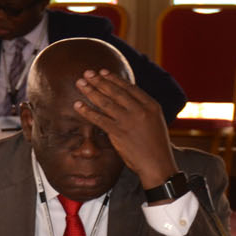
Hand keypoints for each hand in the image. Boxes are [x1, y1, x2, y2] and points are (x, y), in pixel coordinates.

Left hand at [72, 69, 178, 190]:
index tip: (103, 71)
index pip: (130, 88)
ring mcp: (129, 121)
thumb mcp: (154, 121)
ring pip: (106, 103)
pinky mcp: (119, 133)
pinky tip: (77, 105)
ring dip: (91, 91)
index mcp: (152, 106)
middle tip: (87, 72)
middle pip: (116, 92)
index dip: (114, 79)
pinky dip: (87, 111)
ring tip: (80, 83)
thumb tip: (125, 99)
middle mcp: (141, 110)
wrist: (157, 164)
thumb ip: (141, 109)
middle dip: (99, 81)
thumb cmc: (155, 144)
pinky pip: (99, 119)